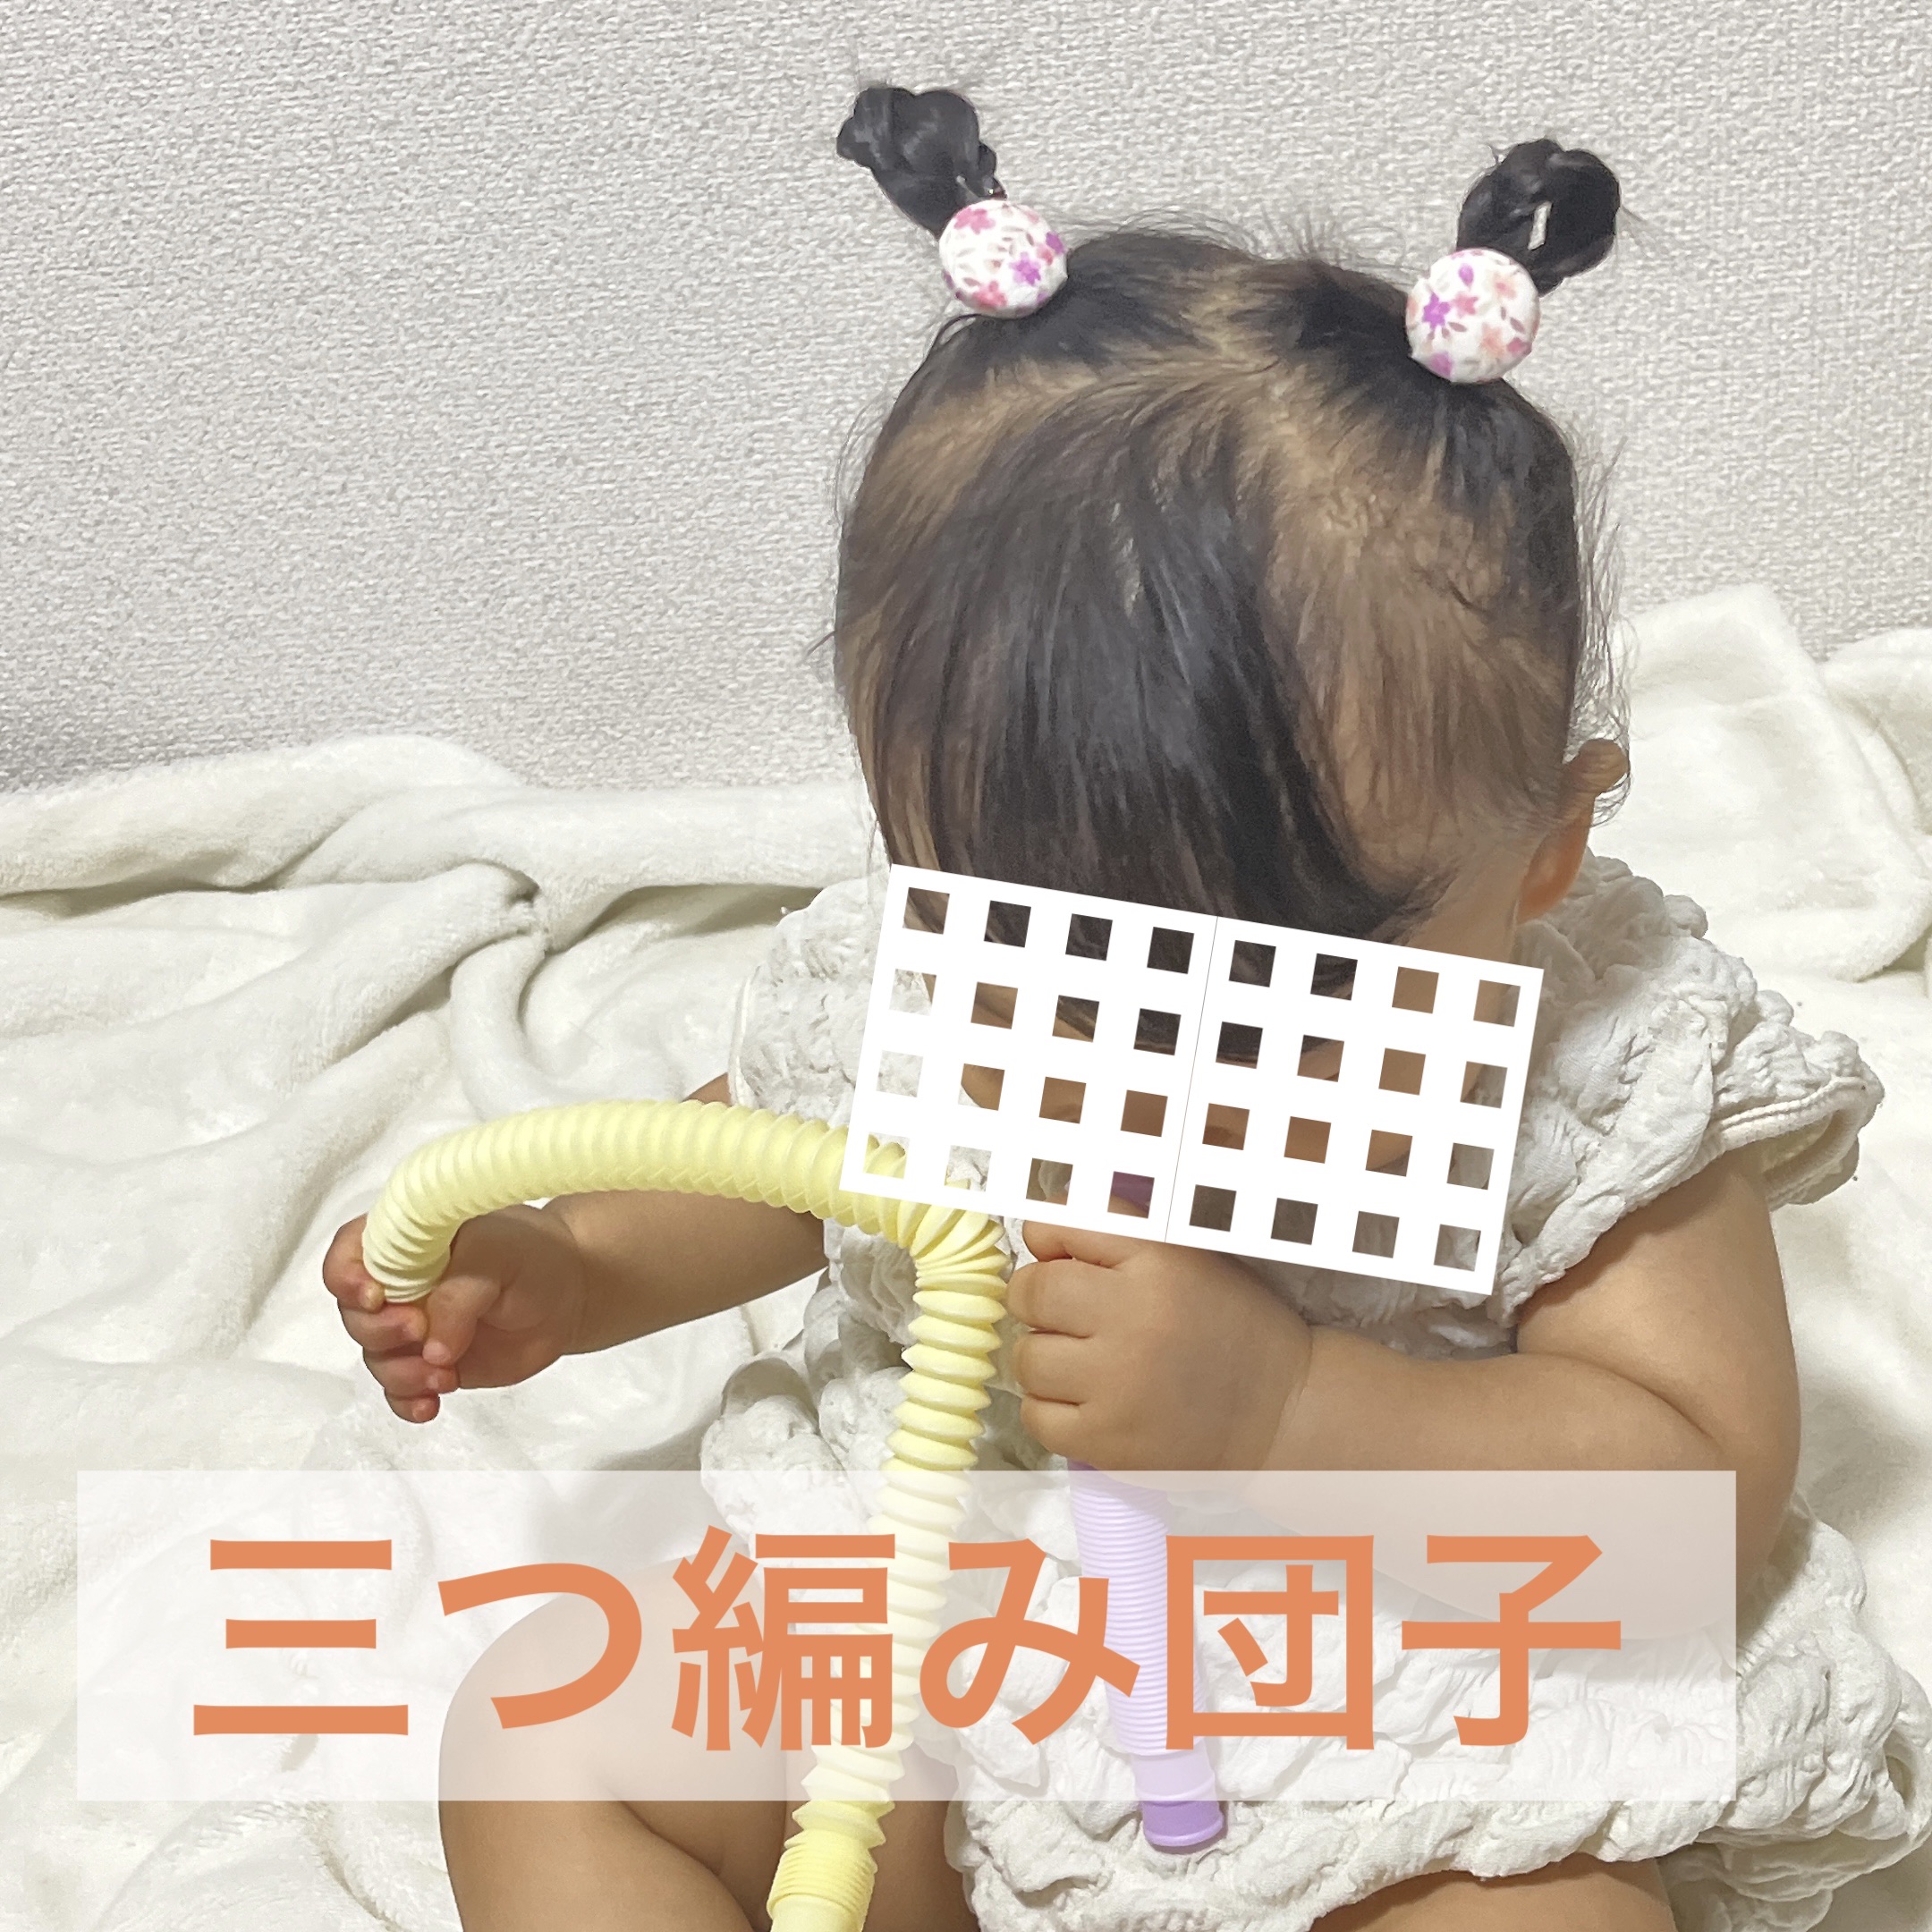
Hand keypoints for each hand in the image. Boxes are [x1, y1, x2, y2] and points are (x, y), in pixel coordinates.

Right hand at [321, 1205, 590, 1423]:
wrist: (569, 1292)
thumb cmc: (531, 1254)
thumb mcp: (497, 1253)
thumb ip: (459, 1291)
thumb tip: (433, 1348)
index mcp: (407, 1241)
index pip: (349, 1252)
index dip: (346, 1276)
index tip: (374, 1296)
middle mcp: (400, 1285)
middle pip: (356, 1315)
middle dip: (381, 1332)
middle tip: (421, 1331)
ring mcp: (414, 1328)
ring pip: (377, 1358)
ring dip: (401, 1373)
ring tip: (444, 1375)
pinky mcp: (432, 1364)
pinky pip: (400, 1391)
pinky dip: (408, 1401)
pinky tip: (430, 1405)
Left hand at [1006, 1222, 1313, 1470]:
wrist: (1283, 1411)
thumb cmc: (1230, 1326)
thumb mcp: (1187, 1256)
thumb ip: (1115, 1234)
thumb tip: (1038, 1238)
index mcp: (1159, 1262)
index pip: (1057, 1227)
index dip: (1047, 1244)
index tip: (1060, 1260)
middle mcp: (1136, 1320)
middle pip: (1030, 1294)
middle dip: (1038, 1300)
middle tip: (1068, 1316)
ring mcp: (1120, 1386)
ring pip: (1026, 1359)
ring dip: (1044, 1358)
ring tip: (1085, 1362)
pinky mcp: (1110, 1442)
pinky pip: (1036, 1417)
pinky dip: (1051, 1408)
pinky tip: (1088, 1401)